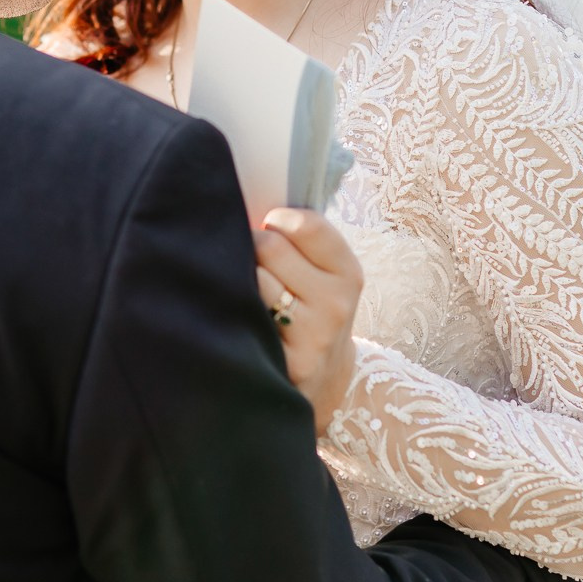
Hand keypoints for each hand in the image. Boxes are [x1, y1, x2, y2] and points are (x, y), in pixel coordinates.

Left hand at [253, 208, 363, 436]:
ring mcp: (315, 335)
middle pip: (271, 247)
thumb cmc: (311, 312)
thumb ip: (300, 241)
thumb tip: (249, 200)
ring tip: (243, 291)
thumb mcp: (324, 276)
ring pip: (255, 280)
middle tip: (249, 261)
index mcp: (347, 272)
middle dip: (251, 247)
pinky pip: (247, 318)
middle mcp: (337, 302)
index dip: (276, 220)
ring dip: (239, 280)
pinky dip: (235, 311)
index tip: (267, 228)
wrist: (325, 382)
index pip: (306, 224)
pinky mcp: (290, 362)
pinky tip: (240, 318)